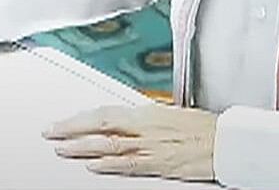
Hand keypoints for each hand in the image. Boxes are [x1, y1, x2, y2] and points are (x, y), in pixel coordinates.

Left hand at [43, 104, 216, 181]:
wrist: (226, 142)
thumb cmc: (204, 129)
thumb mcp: (171, 116)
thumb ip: (147, 120)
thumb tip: (129, 122)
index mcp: (147, 113)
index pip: (105, 113)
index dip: (80, 118)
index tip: (63, 122)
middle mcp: (145, 128)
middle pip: (100, 126)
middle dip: (72, 130)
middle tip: (51, 133)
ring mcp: (150, 147)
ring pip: (108, 145)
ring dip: (82, 148)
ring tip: (62, 150)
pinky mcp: (159, 164)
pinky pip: (128, 165)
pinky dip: (108, 165)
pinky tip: (92, 166)